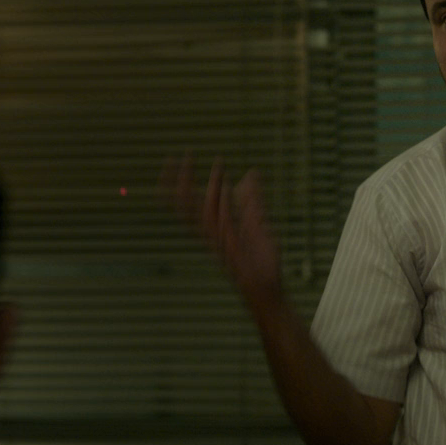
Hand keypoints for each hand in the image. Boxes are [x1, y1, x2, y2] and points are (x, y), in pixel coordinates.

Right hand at [163, 154, 284, 310]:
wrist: (267, 287)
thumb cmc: (260, 259)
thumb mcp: (257, 221)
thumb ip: (252, 198)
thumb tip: (249, 173)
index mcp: (211, 227)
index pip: (188, 200)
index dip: (179, 180)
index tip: (178, 157)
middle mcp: (210, 234)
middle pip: (185, 205)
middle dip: (181, 182)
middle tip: (180, 157)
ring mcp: (220, 241)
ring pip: (205, 211)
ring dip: (212, 187)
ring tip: (219, 165)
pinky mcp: (233, 248)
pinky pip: (224, 224)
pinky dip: (224, 205)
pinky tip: (226, 185)